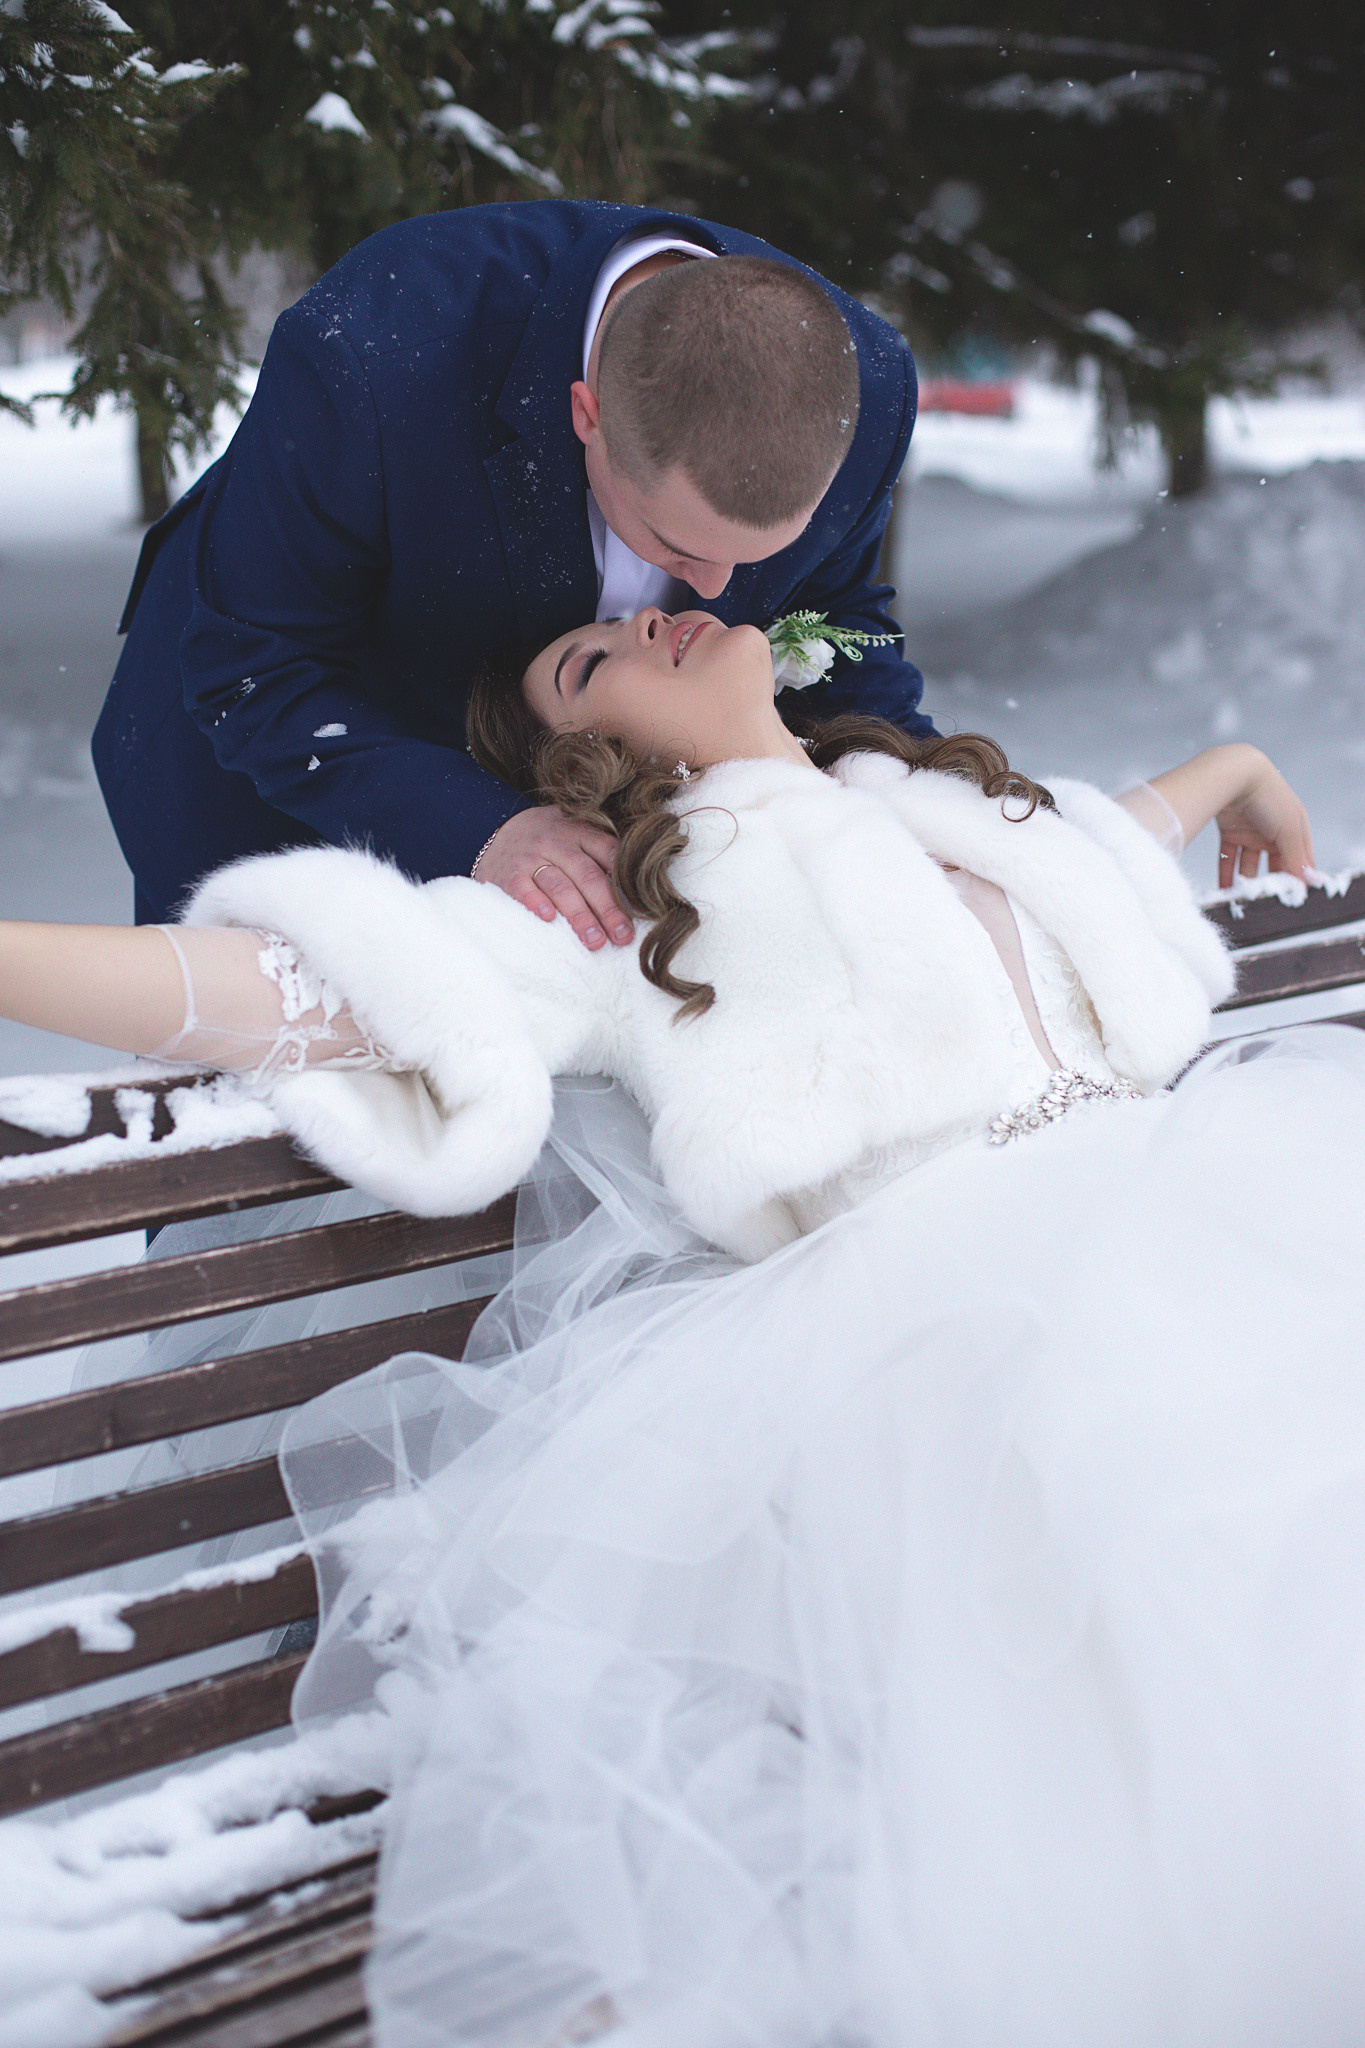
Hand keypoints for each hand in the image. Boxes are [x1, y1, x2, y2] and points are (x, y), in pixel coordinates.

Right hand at [475, 805, 633, 948]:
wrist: (496, 829)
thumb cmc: (548, 841)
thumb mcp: (574, 834)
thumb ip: (601, 853)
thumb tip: (640, 889)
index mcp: (580, 832)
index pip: (609, 854)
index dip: (625, 885)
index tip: (641, 911)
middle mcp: (557, 842)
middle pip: (588, 876)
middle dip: (608, 909)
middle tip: (622, 936)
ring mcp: (532, 856)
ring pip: (560, 886)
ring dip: (579, 915)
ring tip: (594, 940)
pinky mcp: (508, 872)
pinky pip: (523, 887)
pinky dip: (535, 901)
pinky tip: (548, 918)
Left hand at [1213, 748, 1314, 887]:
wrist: (1233, 775)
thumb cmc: (1268, 796)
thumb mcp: (1289, 829)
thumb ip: (1295, 856)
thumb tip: (1304, 880)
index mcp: (1294, 826)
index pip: (1300, 857)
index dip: (1298, 876)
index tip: (1293, 897)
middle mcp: (1273, 829)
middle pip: (1274, 862)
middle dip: (1271, 881)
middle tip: (1267, 902)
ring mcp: (1251, 830)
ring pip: (1249, 863)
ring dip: (1247, 882)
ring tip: (1245, 901)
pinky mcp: (1230, 831)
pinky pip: (1229, 858)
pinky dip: (1227, 875)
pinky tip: (1227, 891)